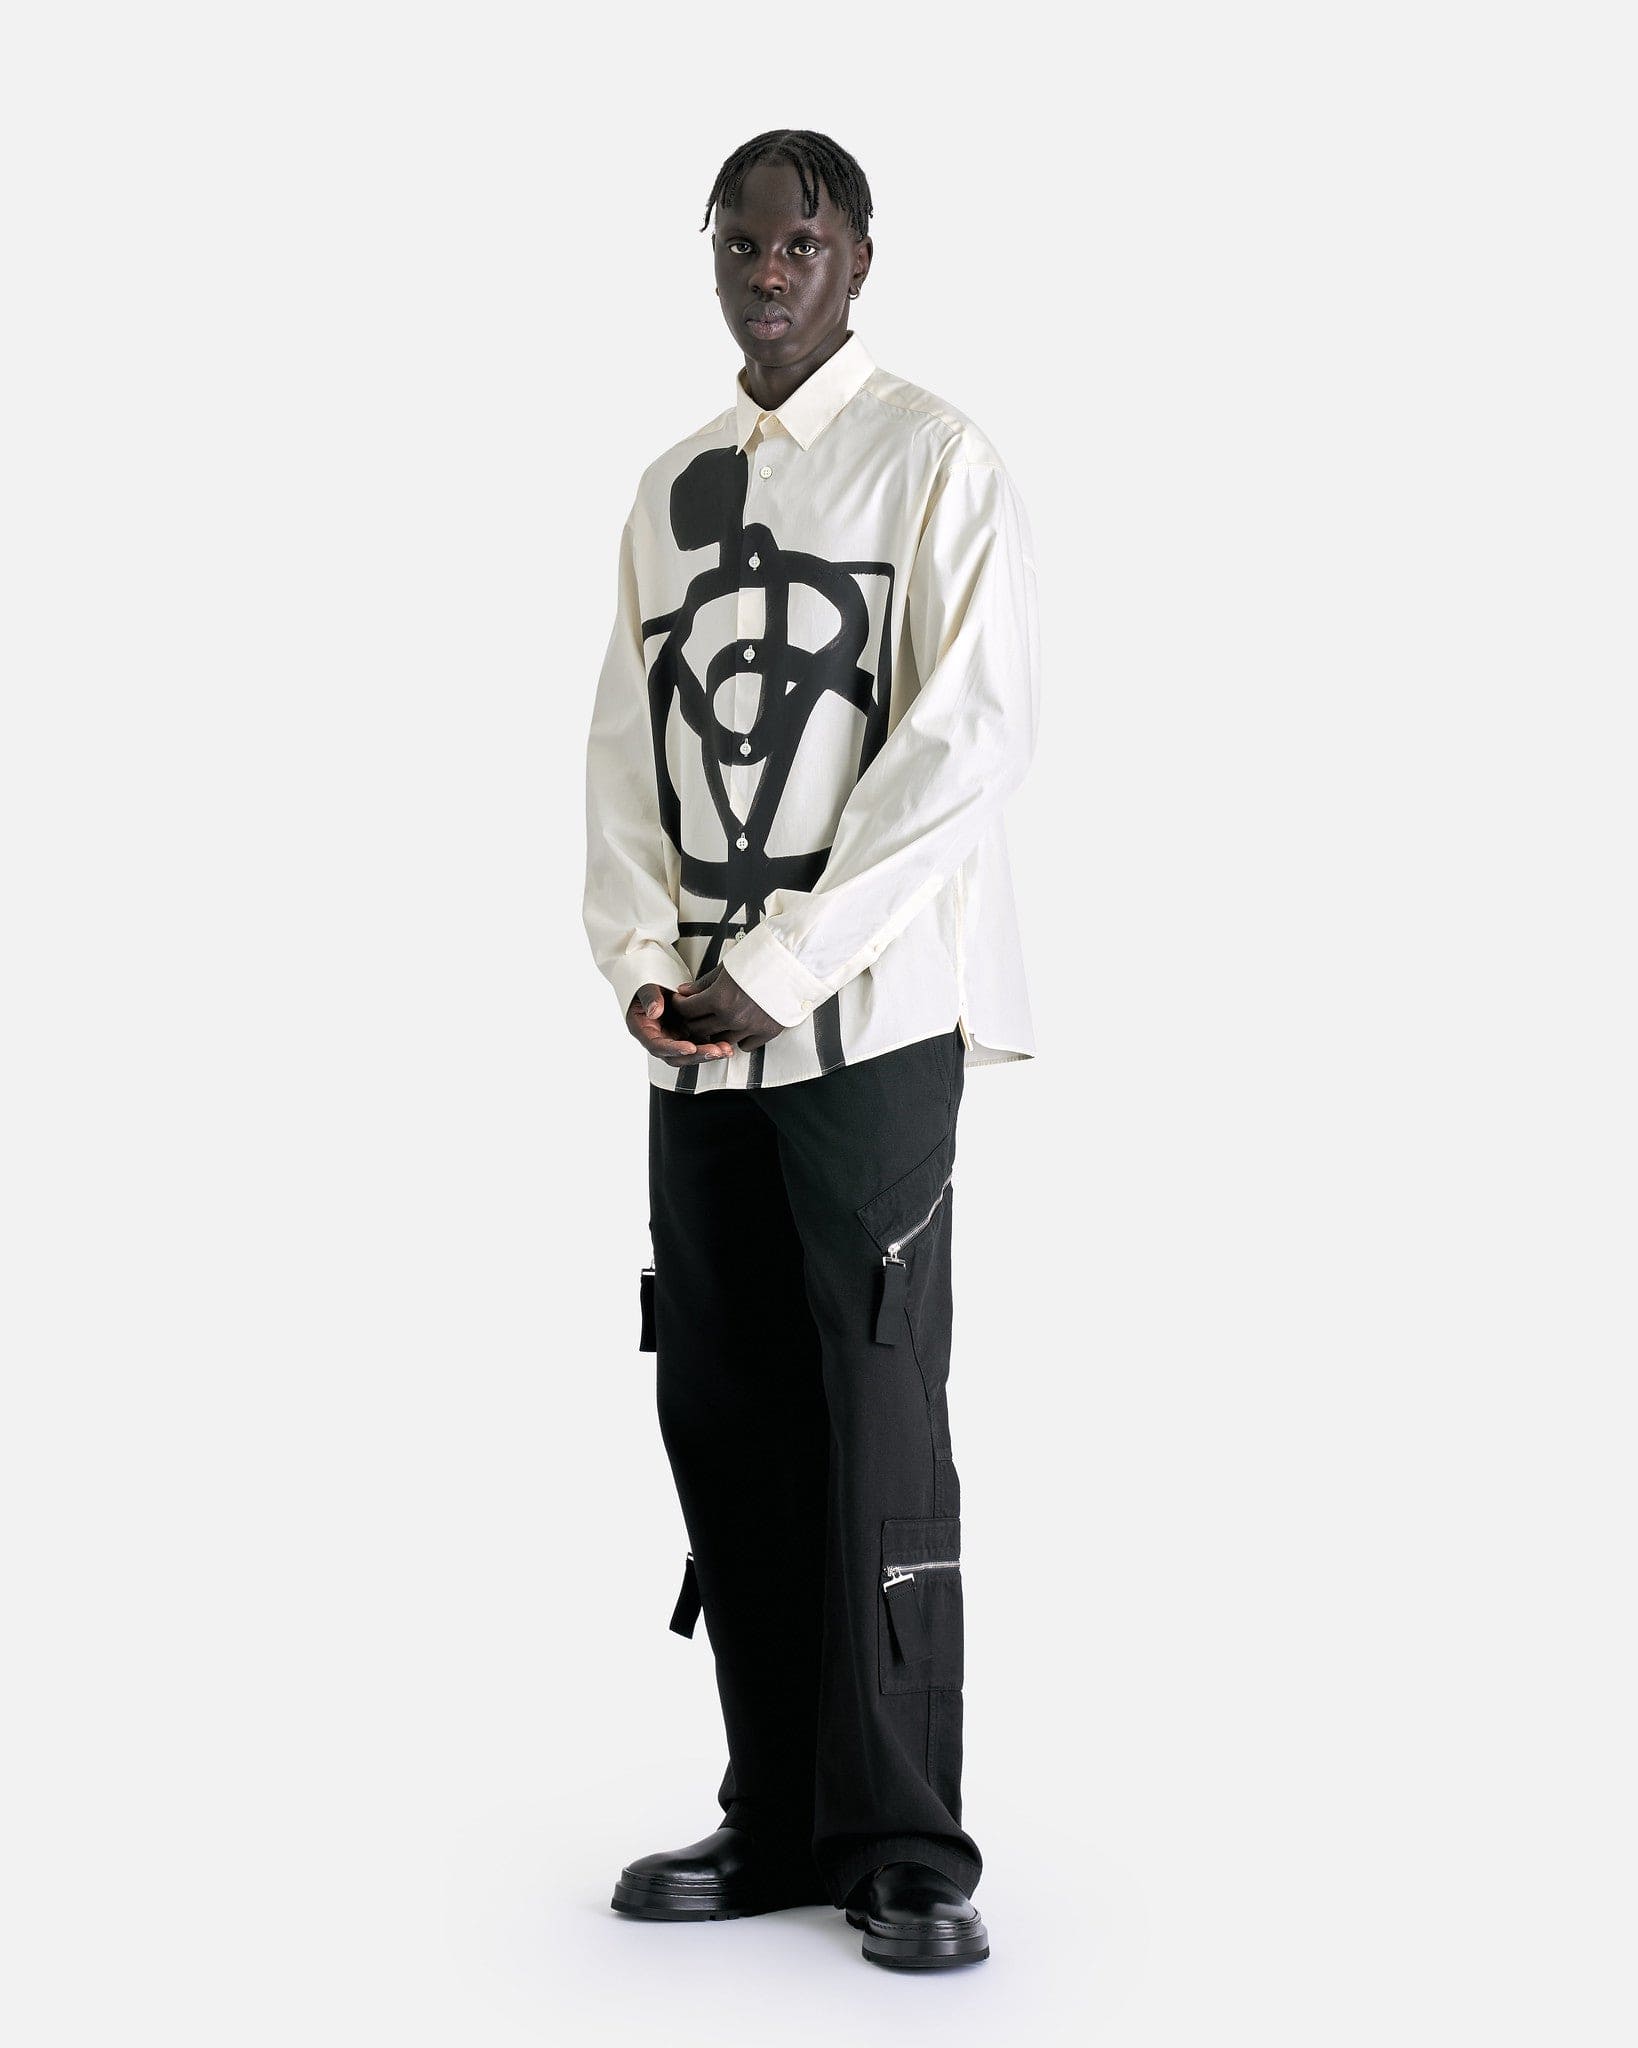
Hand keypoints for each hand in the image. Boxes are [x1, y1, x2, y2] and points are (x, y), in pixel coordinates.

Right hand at [625, 984, 735, 1066]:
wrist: (655, 979)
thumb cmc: (647, 983)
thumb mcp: (645, 986)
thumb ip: (649, 998)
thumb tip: (654, 1011)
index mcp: (642, 1030)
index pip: (657, 1047)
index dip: (674, 1049)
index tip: (690, 1047)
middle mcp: (657, 1039)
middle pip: (676, 1056)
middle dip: (697, 1055)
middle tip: (715, 1051)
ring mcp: (672, 1038)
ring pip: (689, 1054)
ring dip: (707, 1053)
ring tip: (725, 1049)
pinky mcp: (684, 1035)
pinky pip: (698, 1045)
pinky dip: (711, 1046)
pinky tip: (725, 1044)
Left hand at [670, 964, 786, 1052]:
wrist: (795, 963)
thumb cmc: (762, 959)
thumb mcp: (727, 966)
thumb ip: (704, 983)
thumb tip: (686, 991)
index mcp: (720, 997)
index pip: (688, 1010)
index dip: (680, 1004)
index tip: (681, 1001)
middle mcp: (733, 1016)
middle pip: (700, 1029)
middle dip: (692, 1020)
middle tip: (694, 1012)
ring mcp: (750, 1027)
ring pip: (720, 1041)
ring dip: (715, 1032)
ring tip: (716, 1020)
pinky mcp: (767, 1032)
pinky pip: (744, 1046)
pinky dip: (739, 1039)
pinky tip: (738, 1027)